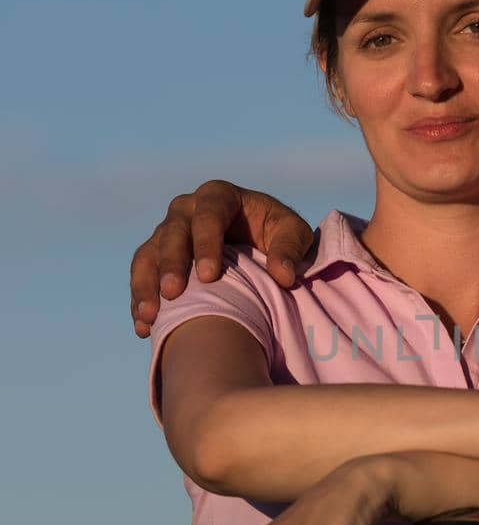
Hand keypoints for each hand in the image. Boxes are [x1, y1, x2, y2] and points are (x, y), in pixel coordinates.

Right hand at [130, 180, 313, 335]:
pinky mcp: (156, 256)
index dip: (205, 244)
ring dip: (145, 285)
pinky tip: (144, 327)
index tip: (209, 276)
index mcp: (219, 197)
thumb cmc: (277, 234)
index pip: (208, 215)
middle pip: (173, 233)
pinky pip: (142, 275)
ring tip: (149, 316)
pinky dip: (140, 300)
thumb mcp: (293, 233)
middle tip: (173, 294)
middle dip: (170, 263)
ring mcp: (167, 232)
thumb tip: (283, 275)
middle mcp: (186, 210)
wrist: (256, 243)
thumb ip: (290, 248)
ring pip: (148, 254)